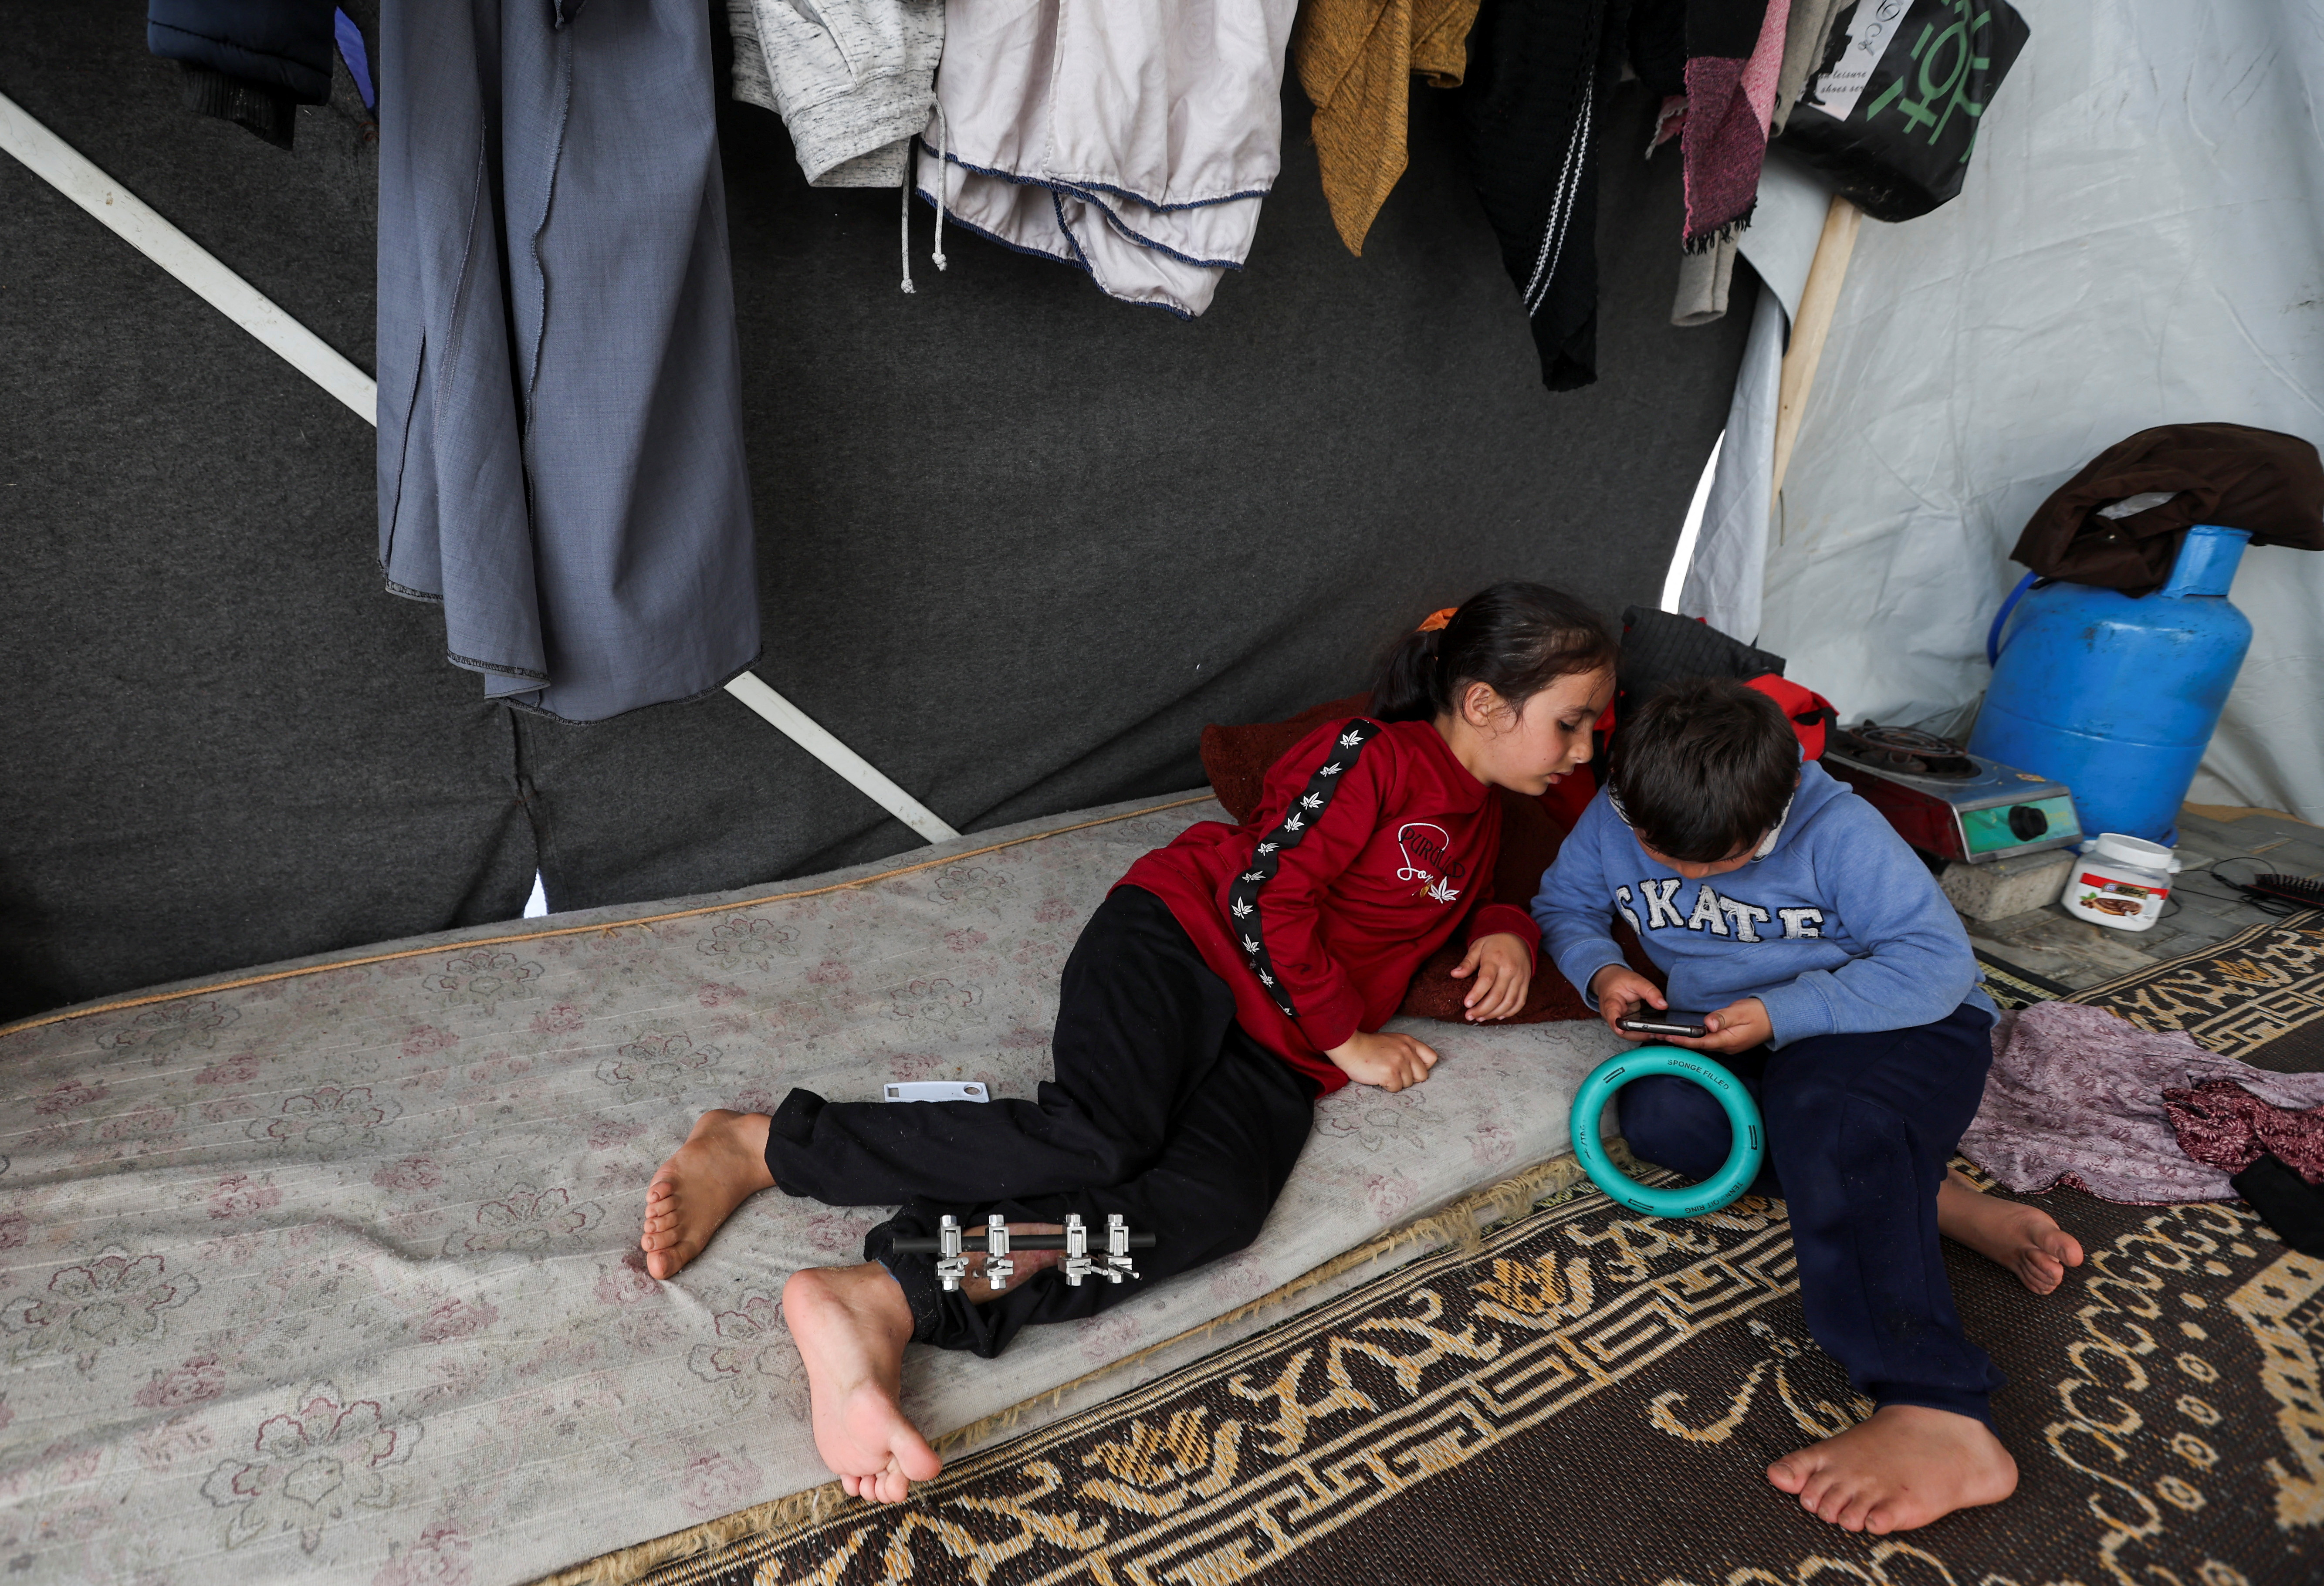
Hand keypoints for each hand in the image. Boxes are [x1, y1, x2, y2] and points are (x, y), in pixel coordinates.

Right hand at [1326, 1030, 1439, 1091]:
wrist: (1349, 1046)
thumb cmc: (1368, 1046)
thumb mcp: (1392, 1041)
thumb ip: (1406, 1050)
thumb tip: (1416, 1068)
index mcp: (1409, 1042)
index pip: (1432, 1058)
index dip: (1422, 1067)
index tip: (1410, 1069)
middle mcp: (1407, 1051)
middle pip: (1422, 1076)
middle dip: (1409, 1078)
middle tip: (1394, 1073)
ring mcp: (1399, 1062)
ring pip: (1408, 1084)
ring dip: (1396, 1082)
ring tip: (1382, 1072)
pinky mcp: (1390, 1073)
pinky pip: (1396, 1088)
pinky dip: (1387, 1086)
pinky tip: (1377, 1077)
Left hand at [1449, 932, 1531, 1021]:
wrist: (1518, 935)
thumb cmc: (1493, 942)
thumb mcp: (1477, 946)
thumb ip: (1467, 962)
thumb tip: (1454, 974)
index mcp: (1495, 959)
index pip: (1486, 980)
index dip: (1476, 994)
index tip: (1466, 1004)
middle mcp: (1510, 969)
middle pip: (1497, 995)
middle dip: (1482, 1009)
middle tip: (1469, 1016)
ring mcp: (1520, 977)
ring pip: (1509, 1002)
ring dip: (1494, 1013)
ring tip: (1480, 1018)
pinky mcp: (1526, 982)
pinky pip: (1520, 1001)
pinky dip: (1510, 1012)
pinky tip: (1498, 1016)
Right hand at [1589, 964, 1666, 1038]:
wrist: (1610, 980)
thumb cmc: (1619, 980)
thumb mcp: (1636, 981)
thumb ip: (1650, 992)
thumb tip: (1663, 1005)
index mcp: (1611, 1002)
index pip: (1611, 1014)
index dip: (1615, 1023)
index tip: (1621, 1030)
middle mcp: (1611, 1015)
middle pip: (1622, 1030)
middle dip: (1638, 1035)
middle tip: (1655, 1033)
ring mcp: (1617, 1021)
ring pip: (1628, 1034)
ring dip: (1643, 1035)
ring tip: (1658, 1034)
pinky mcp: (1624, 1024)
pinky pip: (1632, 1032)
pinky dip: (1643, 1033)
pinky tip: (1655, 1031)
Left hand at [1658, 998, 1772, 1054]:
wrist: (1777, 1018)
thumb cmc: (1759, 1013)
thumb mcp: (1740, 1012)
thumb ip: (1723, 1018)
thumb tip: (1708, 1023)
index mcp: (1728, 1041)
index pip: (1700, 1042)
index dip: (1683, 1040)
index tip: (1667, 1036)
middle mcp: (1726, 1046)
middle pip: (1699, 1045)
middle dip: (1680, 1041)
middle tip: (1660, 1035)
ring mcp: (1728, 1045)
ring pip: (1704, 1044)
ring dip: (1687, 1040)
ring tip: (1669, 1035)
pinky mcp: (1730, 1041)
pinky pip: (1710, 1041)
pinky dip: (1697, 1038)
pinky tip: (1688, 1033)